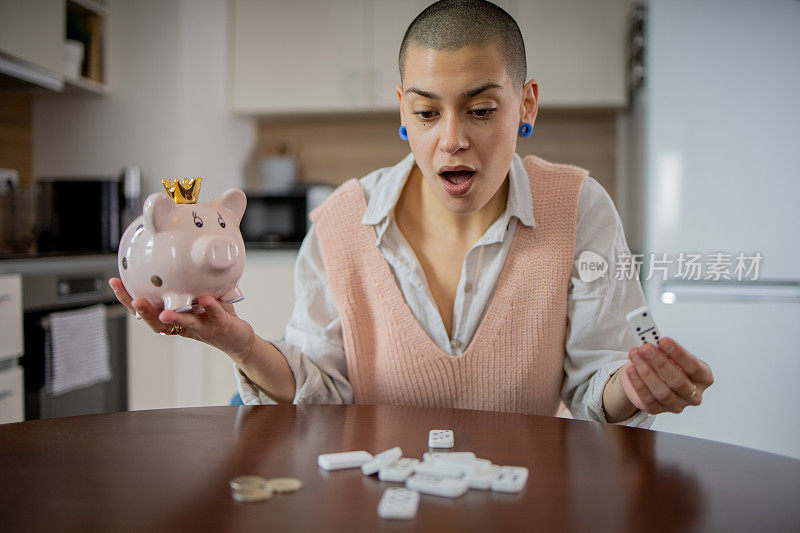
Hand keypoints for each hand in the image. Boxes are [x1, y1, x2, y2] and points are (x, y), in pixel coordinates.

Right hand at [108, 278, 255, 360]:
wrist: (238, 337)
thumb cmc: (215, 315)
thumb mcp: (199, 293)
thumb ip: (186, 279)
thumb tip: (177, 251)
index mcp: (174, 317)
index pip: (146, 310)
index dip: (128, 299)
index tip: (115, 282)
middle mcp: (183, 325)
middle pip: (158, 323)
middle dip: (146, 313)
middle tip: (136, 302)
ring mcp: (201, 327)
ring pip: (184, 325)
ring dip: (174, 319)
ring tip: (165, 313)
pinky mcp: (220, 326)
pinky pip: (214, 316)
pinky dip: (209, 308)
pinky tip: (204, 300)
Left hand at [619, 337, 713, 414]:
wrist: (650, 377)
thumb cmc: (665, 362)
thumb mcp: (668, 352)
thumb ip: (663, 346)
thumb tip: (651, 336)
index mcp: (703, 377)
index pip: (694, 367)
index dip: (678, 354)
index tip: (664, 340)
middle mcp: (693, 394)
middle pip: (678, 381)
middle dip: (660, 362)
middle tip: (646, 347)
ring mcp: (677, 405)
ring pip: (662, 392)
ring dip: (646, 372)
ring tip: (635, 355)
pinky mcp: (658, 410)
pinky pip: (648, 400)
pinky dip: (638, 384)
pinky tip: (631, 370)